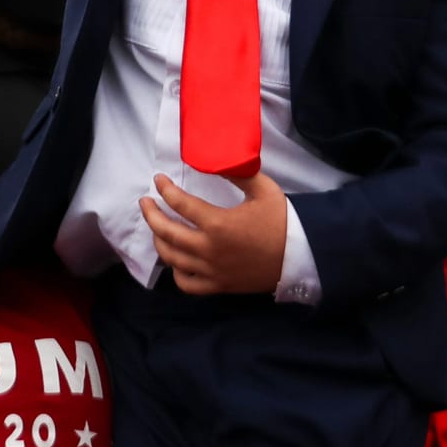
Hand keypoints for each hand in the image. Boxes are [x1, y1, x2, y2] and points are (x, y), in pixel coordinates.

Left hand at [139, 172, 285, 295]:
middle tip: (145, 202)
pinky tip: (176, 260)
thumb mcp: (263, 189)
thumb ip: (236, 173)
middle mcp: (209, 249)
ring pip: (172, 258)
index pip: (180, 204)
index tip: (159, 180)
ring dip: (159, 241)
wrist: (301, 256)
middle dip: (151, 215)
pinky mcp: (218, 286)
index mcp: (218, 223)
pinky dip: (176, 273)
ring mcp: (212, 271)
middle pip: (166, 232)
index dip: (165, 189)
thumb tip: (215, 161)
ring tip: (157, 228)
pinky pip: (187, 284)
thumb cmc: (282, 220)